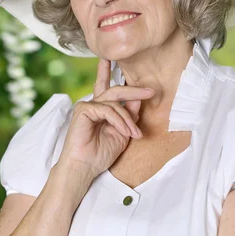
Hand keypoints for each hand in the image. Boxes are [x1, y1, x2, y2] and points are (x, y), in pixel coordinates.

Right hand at [58, 57, 154, 179]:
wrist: (85, 168)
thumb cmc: (100, 154)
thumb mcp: (122, 133)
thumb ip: (129, 116)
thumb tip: (138, 100)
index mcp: (102, 109)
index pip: (109, 88)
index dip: (114, 75)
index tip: (125, 68)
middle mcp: (93, 105)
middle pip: (116, 90)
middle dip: (134, 90)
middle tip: (151, 91)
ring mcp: (87, 106)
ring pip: (115, 103)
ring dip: (128, 119)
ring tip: (135, 134)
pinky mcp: (83, 110)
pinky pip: (108, 110)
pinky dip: (119, 121)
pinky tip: (125, 132)